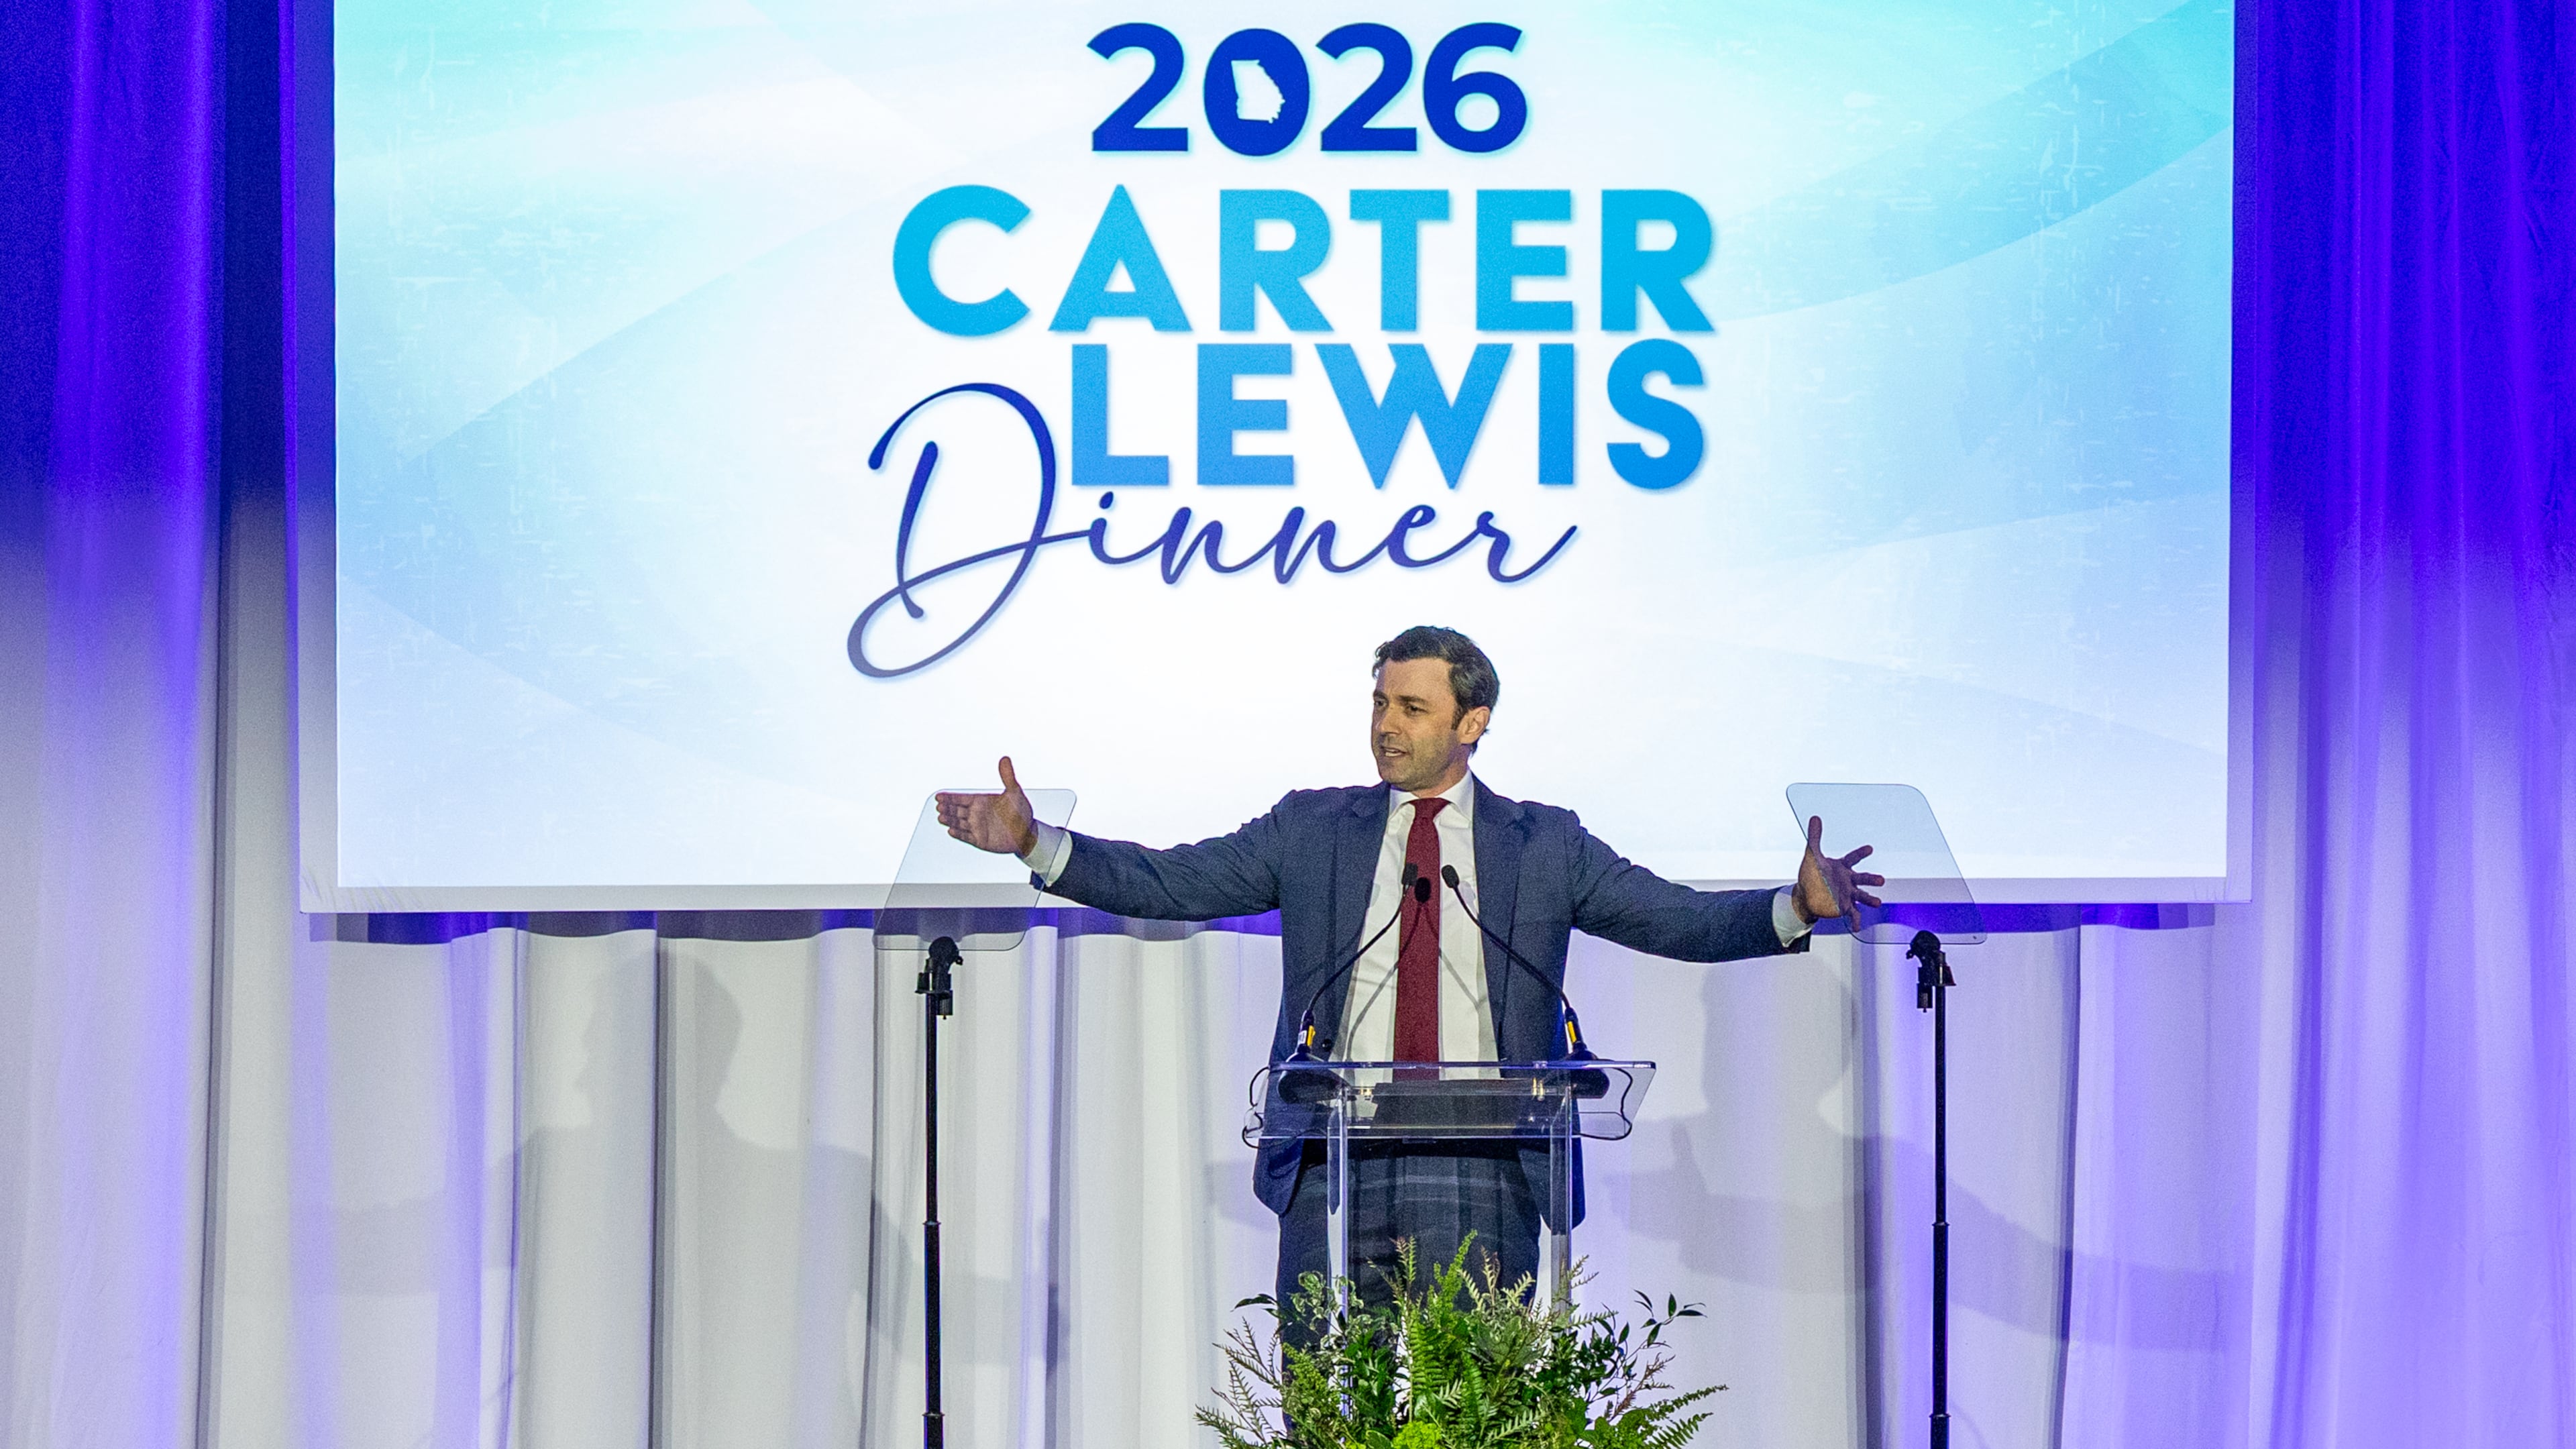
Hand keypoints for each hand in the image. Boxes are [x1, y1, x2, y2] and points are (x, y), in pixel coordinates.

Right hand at [935, 756, 1037, 856]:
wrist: (1027, 832)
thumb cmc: (1020, 811)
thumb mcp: (1015, 792)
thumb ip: (1008, 776)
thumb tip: (1005, 759)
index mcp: (981, 801)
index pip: (961, 798)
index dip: (950, 797)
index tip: (939, 796)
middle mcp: (976, 814)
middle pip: (956, 810)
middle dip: (947, 808)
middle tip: (939, 806)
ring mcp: (977, 827)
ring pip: (959, 823)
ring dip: (950, 820)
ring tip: (941, 817)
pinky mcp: (980, 840)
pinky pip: (966, 837)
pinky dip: (959, 834)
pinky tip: (951, 830)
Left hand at [1794, 815, 1884, 929]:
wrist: (1806, 896)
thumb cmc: (1812, 875)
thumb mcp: (1812, 856)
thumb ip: (1815, 837)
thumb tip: (1815, 818)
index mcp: (1842, 867)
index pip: (1853, 858)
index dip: (1861, 854)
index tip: (1870, 849)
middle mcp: (1848, 881)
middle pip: (1862, 879)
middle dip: (1871, 879)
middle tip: (1881, 880)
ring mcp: (1848, 894)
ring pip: (1862, 897)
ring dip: (1870, 899)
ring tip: (1877, 902)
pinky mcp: (1844, 907)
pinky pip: (1853, 914)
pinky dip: (1856, 920)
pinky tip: (1858, 926)